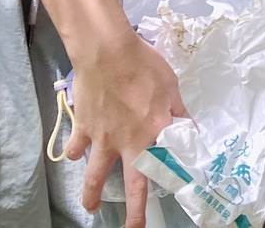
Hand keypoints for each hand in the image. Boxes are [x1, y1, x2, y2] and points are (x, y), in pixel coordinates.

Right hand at [66, 31, 187, 226]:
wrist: (108, 54)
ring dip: (91, 193)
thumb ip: (179, 112)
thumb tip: (190, 129)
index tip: (180, 193)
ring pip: (94, 176)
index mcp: (156, 131)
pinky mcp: (83, 129)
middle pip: (133, 184)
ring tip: (91, 206)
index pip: (170, 162)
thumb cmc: (145, 66)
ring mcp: (103, 139)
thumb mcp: (172, 87)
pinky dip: (74, 152)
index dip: (175, 179)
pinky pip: (76, 147)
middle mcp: (130, 142)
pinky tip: (74, 155)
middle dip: (135, 210)